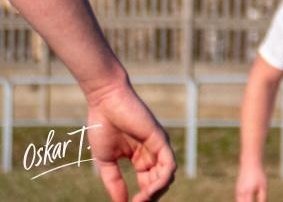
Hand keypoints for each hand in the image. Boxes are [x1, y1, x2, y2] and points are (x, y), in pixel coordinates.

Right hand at [83, 81, 175, 201]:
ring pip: (166, 176)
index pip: (148, 184)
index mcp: (141, 158)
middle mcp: (153, 153)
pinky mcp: (160, 139)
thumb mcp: (106, 161)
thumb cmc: (103, 126)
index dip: (142, 199)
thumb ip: (114, 182)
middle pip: (159, 182)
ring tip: (141, 201)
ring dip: (156, 192)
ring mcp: (158, 146)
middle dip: (149, 198)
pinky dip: (162, 180)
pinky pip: (169, 164)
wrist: (105, 102)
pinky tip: (149, 191)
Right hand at [234, 164, 267, 201]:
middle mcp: (240, 195)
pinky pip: (239, 200)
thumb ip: (263, 198)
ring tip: (251, 199)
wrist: (250, 163)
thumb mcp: (263, 186)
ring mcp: (237, 193)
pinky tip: (249, 199)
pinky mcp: (237, 191)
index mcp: (247, 194)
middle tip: (253, 201)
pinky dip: (243, 201)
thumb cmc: (258, 175)